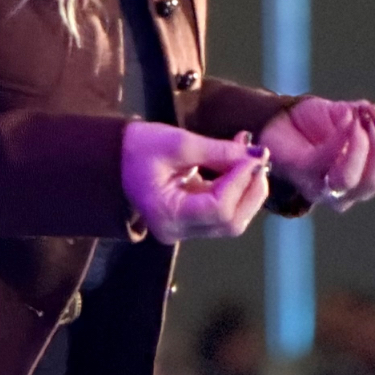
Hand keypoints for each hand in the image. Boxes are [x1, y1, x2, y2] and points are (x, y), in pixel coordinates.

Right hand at [121, 124, 272, 243]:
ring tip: (248, 157)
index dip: (242, 182)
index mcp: (168, 215)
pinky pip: (223, 211)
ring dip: (248, 190)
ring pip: (232, 220)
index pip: (218, 209)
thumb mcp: (178, 143)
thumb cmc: (140, 148)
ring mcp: (186, 230)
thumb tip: (258, 156)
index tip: (256, 156)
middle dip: (251, 190)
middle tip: (258, 159)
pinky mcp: (192, 222)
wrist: (116, 158)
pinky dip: (236, 189)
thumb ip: (219, 151)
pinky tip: (238, 164)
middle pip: (230, 222)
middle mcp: (178, 231)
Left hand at [259, 99, 374, 211]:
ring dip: (361, 147)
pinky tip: (344, 118)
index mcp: (364, 176)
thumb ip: (366, 116)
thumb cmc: (316, 121)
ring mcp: (322, 187)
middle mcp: (346, 190)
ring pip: (350, 180)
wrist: (278, 119)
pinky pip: (324, 162)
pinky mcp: (301, 175)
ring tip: (359, 120)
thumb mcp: (348, 114)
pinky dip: (339, 139)